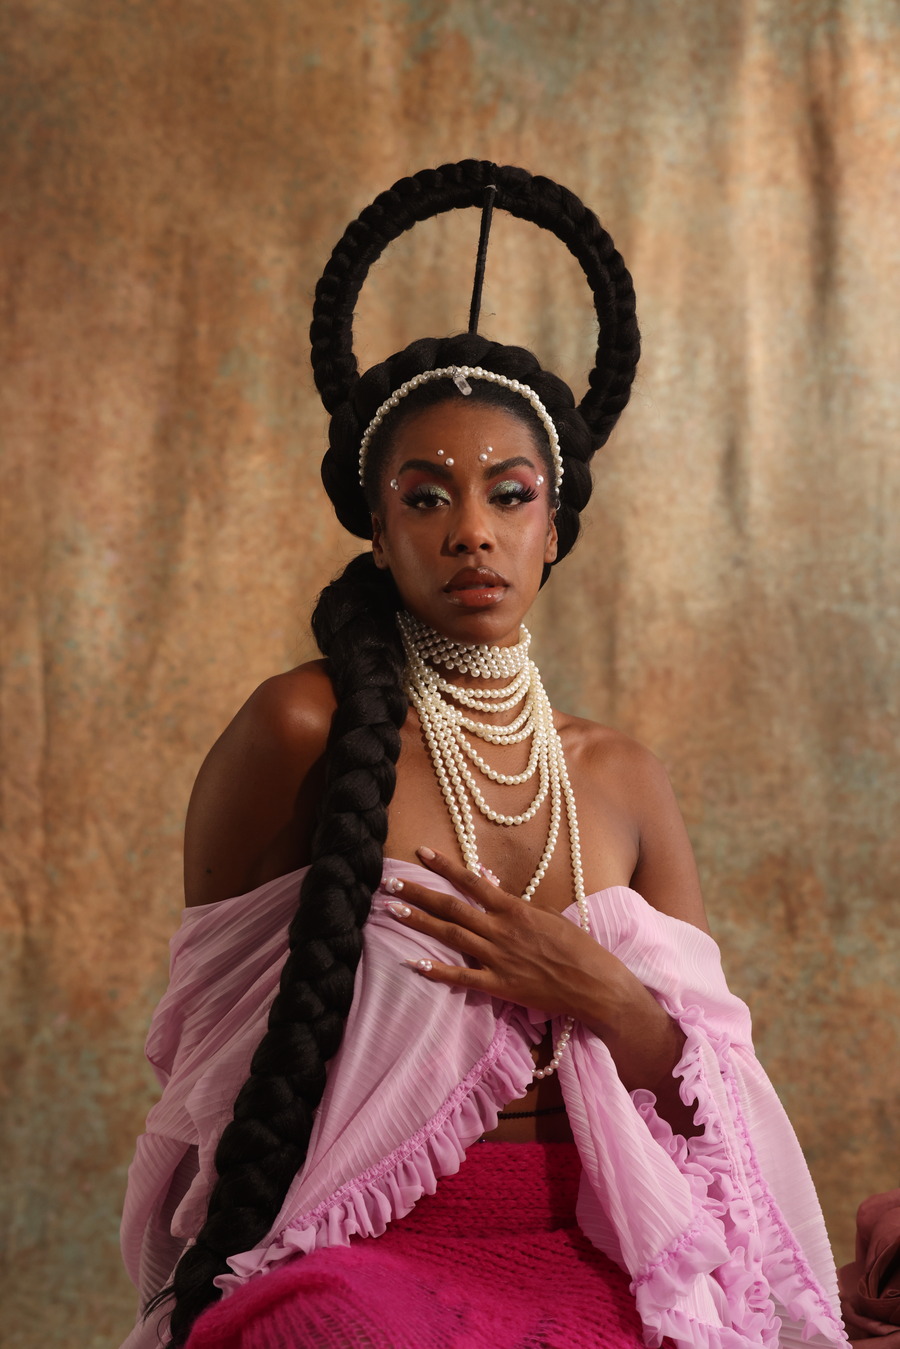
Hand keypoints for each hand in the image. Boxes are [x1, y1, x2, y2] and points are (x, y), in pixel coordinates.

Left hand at [381, 847, 627, 1031]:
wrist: (593, 983)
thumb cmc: (575, 946)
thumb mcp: (546, 915)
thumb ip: (514, 901)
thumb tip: (488, 881)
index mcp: (514, 909)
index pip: (472, 881)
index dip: (445, 866)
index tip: (421, 853)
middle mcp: (501, 930)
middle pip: (451, 907)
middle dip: (419, 893)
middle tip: (389, 883)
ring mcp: (497, 958)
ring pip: (450, 936)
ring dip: (419, 923)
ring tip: (392, 911)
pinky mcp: (498, 985)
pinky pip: (461, 976)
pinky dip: (436, 970)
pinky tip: (413, 963)